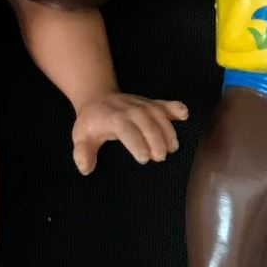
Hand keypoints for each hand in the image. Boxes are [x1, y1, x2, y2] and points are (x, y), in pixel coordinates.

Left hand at [72, 92, 189, 173]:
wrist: (98, 97)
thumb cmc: (92, 123)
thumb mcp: (82, 137)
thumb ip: (83, 153)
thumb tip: (85, 169)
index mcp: (113, 119)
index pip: (127, 131)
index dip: (136, 143)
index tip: (143, 158)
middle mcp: (130, 110)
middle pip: (147, 123)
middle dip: (156, 139)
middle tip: (161, 157)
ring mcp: (142, 105)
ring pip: (158, 115)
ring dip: (168, 130)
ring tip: (173, 147)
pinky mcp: (152, 103)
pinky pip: (165, 104)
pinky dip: (175, 107)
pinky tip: (184, 114)